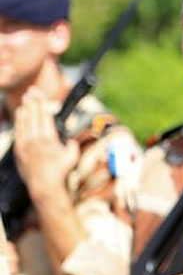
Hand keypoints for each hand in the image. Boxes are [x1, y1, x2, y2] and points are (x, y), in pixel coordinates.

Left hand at [13, 88, 78, 203]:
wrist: (44, 185)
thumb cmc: (60, 171)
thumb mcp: (72, 157)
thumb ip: (71, 146)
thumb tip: (70, 141)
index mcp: (49, 138)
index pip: (44, 115)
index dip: (41, 102)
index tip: (39, 92)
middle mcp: (36, 138)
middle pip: (33, 114)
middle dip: (33, 101)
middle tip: (32, 90)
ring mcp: (26, 143)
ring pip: (24, 120)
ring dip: (26, 107)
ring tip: (26, 98)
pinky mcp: (19, 149)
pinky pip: (19, 130)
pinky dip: (19, 120)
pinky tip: (20, 112)